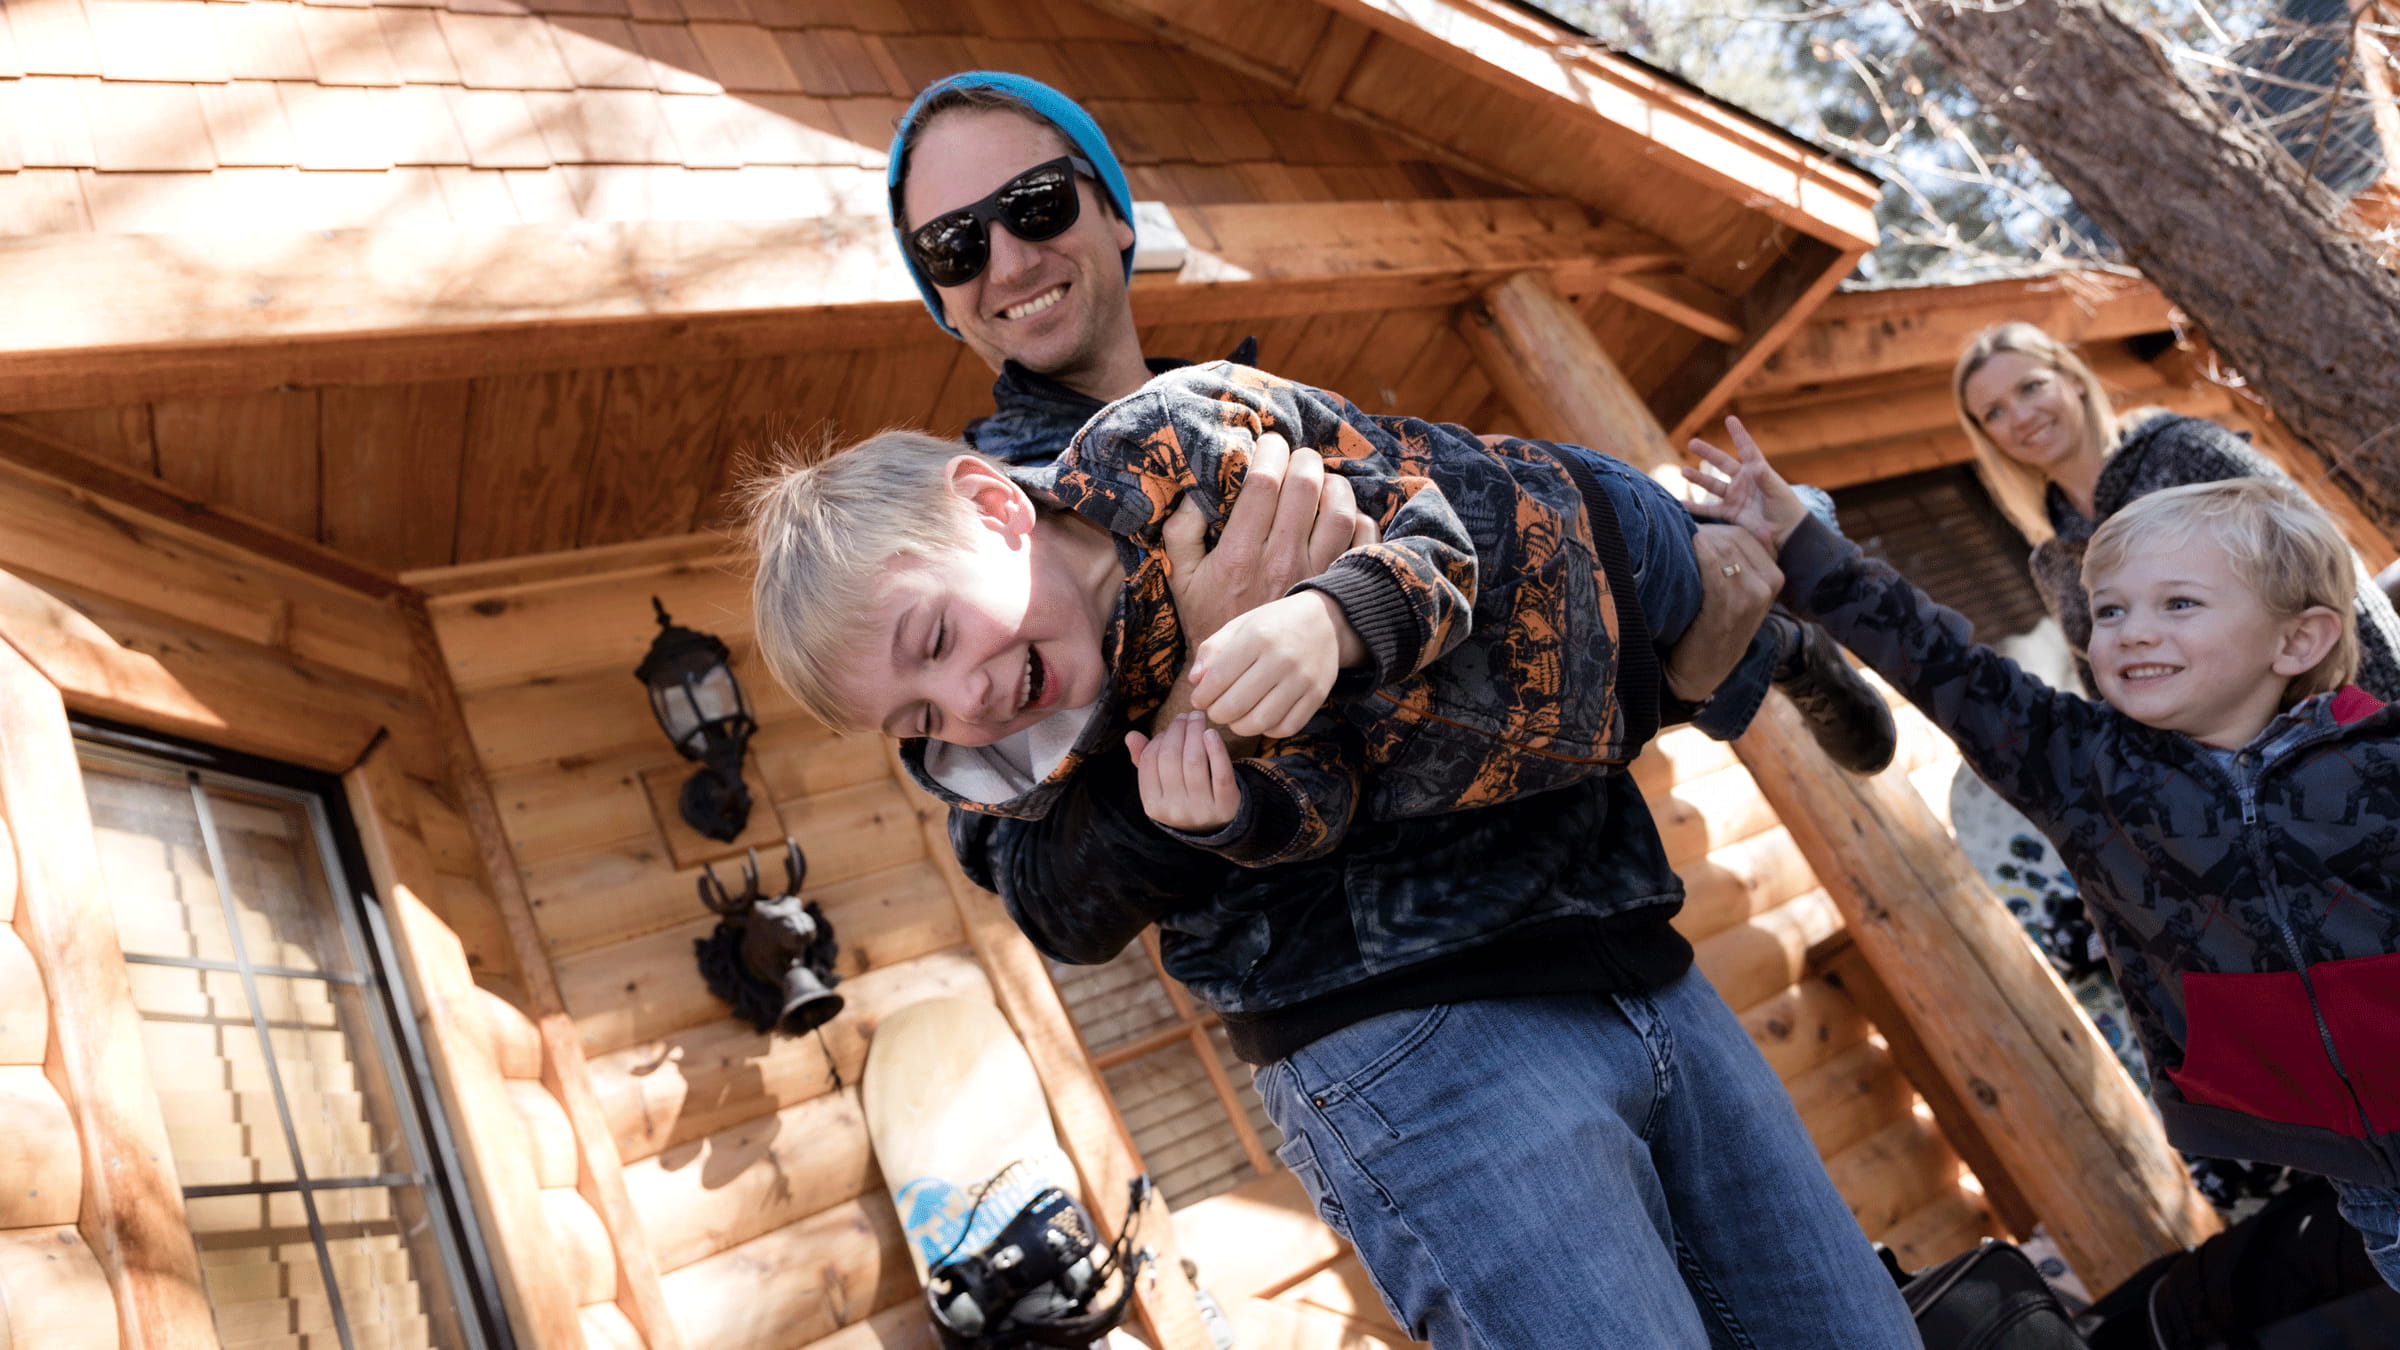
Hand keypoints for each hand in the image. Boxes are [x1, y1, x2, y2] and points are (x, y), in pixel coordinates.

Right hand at [1126, 713, 1239, 831]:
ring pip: (1194, 761)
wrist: (1218, 826)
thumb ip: (1144, 761)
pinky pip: (1221, 773)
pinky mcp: (1225, 805)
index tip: (1171, 726)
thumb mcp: (1162, 786)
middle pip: (1171, 758)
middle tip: (1186, 715)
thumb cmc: (1184, 797)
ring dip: (1195, 732)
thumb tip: (1131, 735)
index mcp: (1153, 805)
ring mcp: (1200, 810)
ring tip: (1198, 718)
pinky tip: (1212, 733)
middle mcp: (1175, 810)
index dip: (1159, 738)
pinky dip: (1217, 750)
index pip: (1150, 761)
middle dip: (1178, 730)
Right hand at [1155, 431, 1376, 736]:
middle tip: (1299, 456)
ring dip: (1335, 485)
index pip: (1263, 484)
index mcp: (1240, 553)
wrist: (1241, 674)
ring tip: (1324, 480)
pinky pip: (1361, 543)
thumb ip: (1181, 533)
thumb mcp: (1182, 578)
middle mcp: (1279, 560)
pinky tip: (1346, 514)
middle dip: (1304, 460)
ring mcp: (1312, 575)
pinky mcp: (1332, 589)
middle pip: (1305, 488)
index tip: (1270, 443)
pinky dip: (1360, 520)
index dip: (1270, 452)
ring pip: (1339, 512)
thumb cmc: (1209, 619)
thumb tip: (1194, 494)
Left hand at [1188, 592, 1355, 736]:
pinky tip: (1260, 719)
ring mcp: (1303, 679)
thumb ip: (1212, 650)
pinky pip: (1287, 727)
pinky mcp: (1318, 695)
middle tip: (1215, 710)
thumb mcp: (1239, 626)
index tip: (1198, 699)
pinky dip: (1268, 730)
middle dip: (1217, 714)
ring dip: (1239, 727)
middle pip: (1236, 705)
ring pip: (1261, 721)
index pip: (1218, 679)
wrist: (1324, 620)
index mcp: (1258, 637)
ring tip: (1234, 718)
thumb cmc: (1272, 624)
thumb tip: (1194, 681)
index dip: (1202, 696)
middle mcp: (1282, 659)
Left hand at [1665, 525, 1781, 703]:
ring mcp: (1751, 598)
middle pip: (1734, 538)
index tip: (1691, 530)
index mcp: (1774, 576)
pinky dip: (1701, 555)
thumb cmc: (1714, 627)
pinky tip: (1689, 546)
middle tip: (1677, 533)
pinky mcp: (1728, 610)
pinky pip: (1714, 571)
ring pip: (1724, 550)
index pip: (1745, 534)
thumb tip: (1710, 527)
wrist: (1702, 671)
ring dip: (1698, 541)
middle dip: (1705, 532)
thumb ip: (1736, 563)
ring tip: (1675, 541)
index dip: (1715, 527)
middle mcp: (1768, 585)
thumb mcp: (1737, 594)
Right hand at [1685, 416, 1807, 550]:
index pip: (1746, 449)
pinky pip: (1709, 509)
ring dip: (1698, 478)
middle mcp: (1743, 481)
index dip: (1738, 434)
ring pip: (1712, 485)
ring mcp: (1734, 497)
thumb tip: (1757, 465)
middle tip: (1692, 442)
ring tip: (1683, 471)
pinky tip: (1681, 504)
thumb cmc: (1786, 507)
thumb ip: (1765, 478)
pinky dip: (1695, 508)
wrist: (1786, 533)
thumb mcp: (1777, 490)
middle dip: (1707, 453)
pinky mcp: (1729, 513)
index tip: (1730, 419)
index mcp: (1756, 471)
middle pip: (1722, 463)